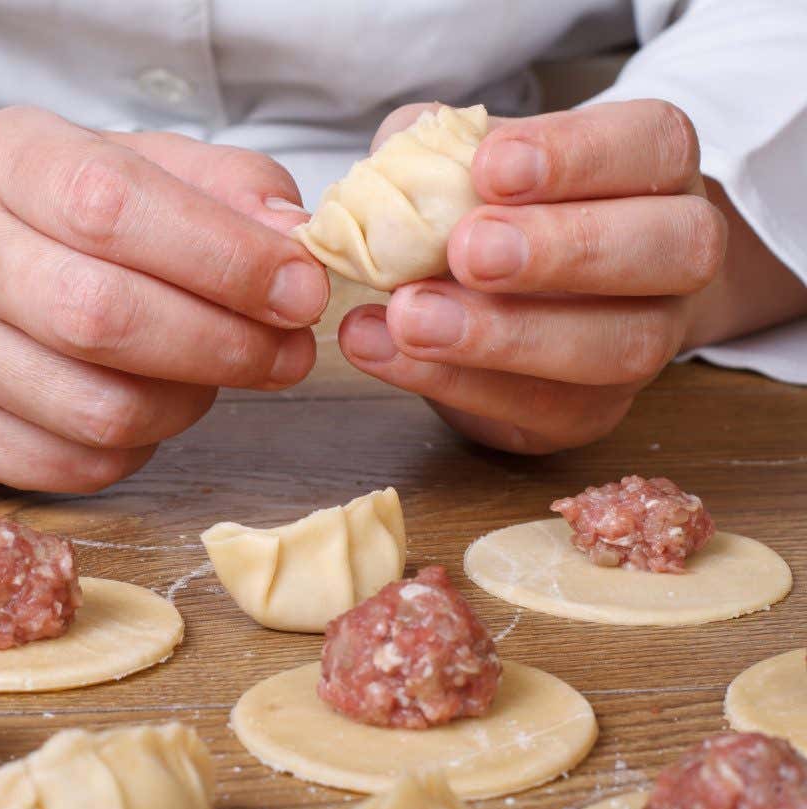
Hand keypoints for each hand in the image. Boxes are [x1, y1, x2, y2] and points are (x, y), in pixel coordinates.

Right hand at [0, 106, 325, 490]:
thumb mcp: (129, 163)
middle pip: (103, 319)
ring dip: (190, 402)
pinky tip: (151, 407)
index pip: (114, 206)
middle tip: (290, 352)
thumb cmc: (45, 218)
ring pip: (98, 411)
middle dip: (225, 344)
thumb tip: (293, 239)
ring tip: (216, 373)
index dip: (224, 257)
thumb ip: (220, 186)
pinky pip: (77, 467)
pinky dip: (141, 447)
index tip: (299, 288)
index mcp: (1, 159)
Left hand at [338, 99, 726, 452]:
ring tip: (409, 317)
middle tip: (468, 251)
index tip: (490, 167)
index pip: (654, 145)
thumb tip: (396, 168)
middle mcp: (677, 253)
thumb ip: (433, 149)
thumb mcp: (457, 157)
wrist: (507, 296)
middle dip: (565, 250)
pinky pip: (542, 408)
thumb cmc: (492, 207)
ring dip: (505, 336)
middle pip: (675, 248)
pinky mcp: (593, 412)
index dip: (578, 155)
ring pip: (619, 347)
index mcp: (655, 166)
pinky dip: (451, 381)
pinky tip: (381, 349)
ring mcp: (648, 338)